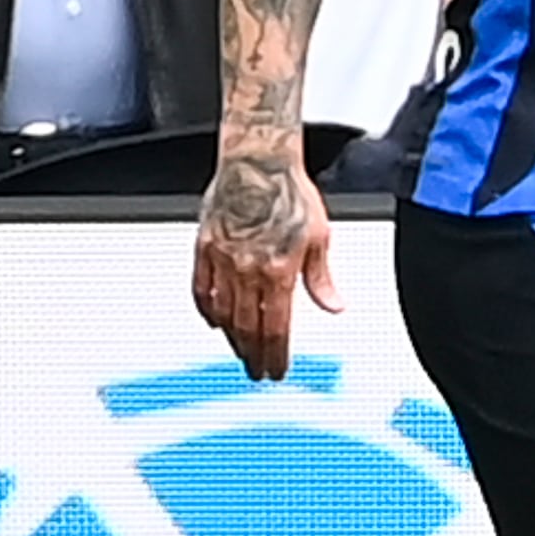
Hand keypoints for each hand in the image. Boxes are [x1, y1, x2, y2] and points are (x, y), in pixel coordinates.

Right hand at [186, 142, 340, 381]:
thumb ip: (321, 278)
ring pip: (223, 313)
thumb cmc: (290, 193)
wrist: (256, 163)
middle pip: (248, 327)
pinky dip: (206, 310)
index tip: (277, 370)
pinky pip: (200, 289)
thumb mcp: (319, 237)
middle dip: (254, 354)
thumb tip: (334, 306)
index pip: (276, 327)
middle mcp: (247, 270)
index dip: (276, 354)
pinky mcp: (203, 248)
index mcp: (278, 271)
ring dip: (232, 338)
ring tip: (240, 352)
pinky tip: (213, 322)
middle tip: (258, 371)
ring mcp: (221, 261)